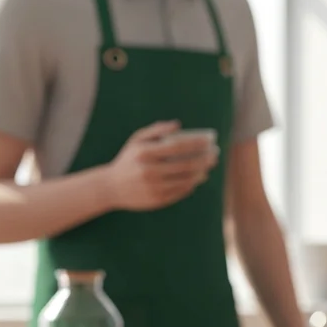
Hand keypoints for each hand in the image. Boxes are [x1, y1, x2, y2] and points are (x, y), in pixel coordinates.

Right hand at [102, 121, 217, 211]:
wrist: (111, 188)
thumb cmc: (128, 160)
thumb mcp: (136, 140)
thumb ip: (156, 130)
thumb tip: (178, 125)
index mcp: (145, 153)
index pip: (178, 146)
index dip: (197, 143)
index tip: (210, 140)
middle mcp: (150, 171)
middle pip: (186, 164)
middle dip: (204, 159)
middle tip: (215, 154)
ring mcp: (154, 187)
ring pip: (186, 180)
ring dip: (201, 172)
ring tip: (209, 166)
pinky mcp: (158, 200)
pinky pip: (181, 191)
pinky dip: (192, 184)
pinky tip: (199, 178)